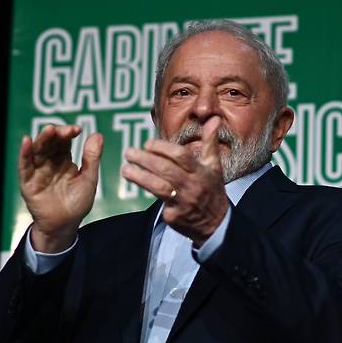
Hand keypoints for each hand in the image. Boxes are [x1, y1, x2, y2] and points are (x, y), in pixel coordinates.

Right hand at [18, 124, 102, 252]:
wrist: (66, 225)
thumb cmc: (77, 202)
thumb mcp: (88, 178)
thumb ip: (92, 158)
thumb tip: (97, 134)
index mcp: (63, 160)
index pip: (63, 141)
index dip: (68, 133)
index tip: (77, 129)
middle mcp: (49, 163)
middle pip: (49, 143)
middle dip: (56, 134)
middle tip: (66, 130)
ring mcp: (37, 171)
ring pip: (37, 151)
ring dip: (42, 139)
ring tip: (49, 130)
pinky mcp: (28, 182)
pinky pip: (24, 165)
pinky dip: (24, 153)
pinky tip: (27, 141)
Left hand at [122, 117, 227, 246]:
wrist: (216, 223)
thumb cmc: (212, 189)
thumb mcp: (214, 166)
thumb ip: (210, 142)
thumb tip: (213, 119)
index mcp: (201, 171)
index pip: (180, 155)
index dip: (162, 148)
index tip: (147, 144)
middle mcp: (192, 185)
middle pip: (165, 169)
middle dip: (144, 160)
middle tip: (129, 152)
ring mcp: (183, 202)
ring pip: (158, 187)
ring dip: (139, 177)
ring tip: (125, 169)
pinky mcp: (175, 216)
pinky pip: (158, 203)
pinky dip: (148, 194)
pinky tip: (136, 185)